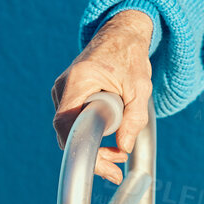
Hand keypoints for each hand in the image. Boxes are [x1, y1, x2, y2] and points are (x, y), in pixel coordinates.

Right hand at [50, 9, 154, 184]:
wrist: (121, 35)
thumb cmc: (130, 57)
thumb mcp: (140, 88)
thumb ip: (134, 118)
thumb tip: (124, 148)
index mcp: (78, 80)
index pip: (67, 125)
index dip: (84, 150)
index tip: (107, 165)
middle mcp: (63, 86)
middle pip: (68, 132)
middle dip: (92, 153)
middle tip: (116, 169)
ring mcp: (63, 91)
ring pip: (71, 130)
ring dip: (93, 145)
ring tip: (119, 153)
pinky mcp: (68, 96)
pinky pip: (74, 122)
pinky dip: (90, 134)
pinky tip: (110, 142)